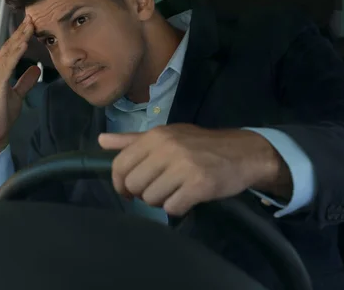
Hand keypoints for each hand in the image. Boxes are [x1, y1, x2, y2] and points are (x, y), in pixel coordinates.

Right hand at [0, 16, 40, 162]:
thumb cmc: (2, 116)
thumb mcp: (17, 95)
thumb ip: (25, 82)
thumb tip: (35, 69)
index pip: (10, 50)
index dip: (20, 37)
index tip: (31, 24)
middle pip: (8, 47)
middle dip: (20, 31)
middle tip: (31, 16)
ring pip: (8, 52)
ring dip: (19, 37)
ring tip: (29, 25)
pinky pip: (7, 65)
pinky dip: (16, 53)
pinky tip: (24, 43)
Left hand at [99, 124, 289, 215]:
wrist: (243, 152)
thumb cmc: (200, 144)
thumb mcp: (166, 135)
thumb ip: (131, 140)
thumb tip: (101, 141)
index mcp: (155, 136)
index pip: (120, 164)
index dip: (119, 182)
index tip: (128, 190)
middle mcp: (167, 149)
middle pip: (133, 184)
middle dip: (141, 193)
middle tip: (156, 190)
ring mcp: (183, 167)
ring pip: (151, 198)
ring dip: (160, 201)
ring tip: (173, 192)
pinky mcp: (199, 185)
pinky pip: (172, 208)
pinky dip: (177, 208)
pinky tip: (186, 199)